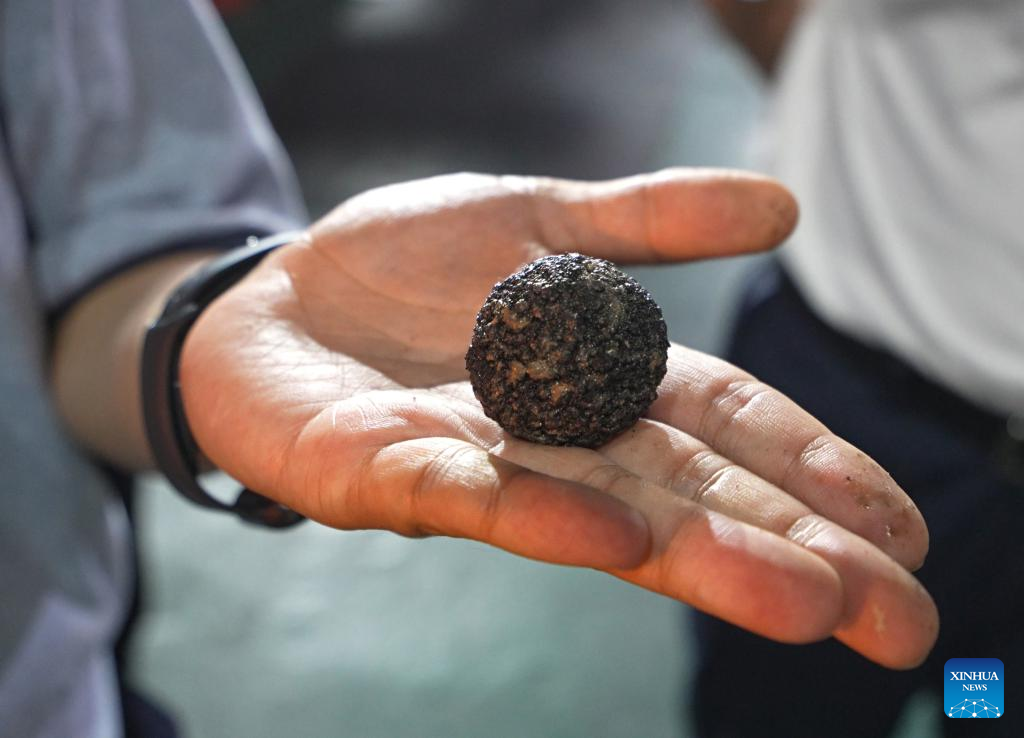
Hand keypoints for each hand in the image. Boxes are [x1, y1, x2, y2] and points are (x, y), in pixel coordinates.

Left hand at [180, 170, 936, 668]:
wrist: (271, 294)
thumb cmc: (404, 270)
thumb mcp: (539, 217)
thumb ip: (648, 221)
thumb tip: (782, 205)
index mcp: (598, 383)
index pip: (728, 429)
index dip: (813, 471)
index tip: (904, 530)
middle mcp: (552, 441)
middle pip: (685, 497)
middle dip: (793, 553)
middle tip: (896, 619)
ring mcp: (467, 465)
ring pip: (595, 515)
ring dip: (695, 556)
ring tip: (798, 600)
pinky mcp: (371, 471)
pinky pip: (457, 494)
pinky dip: (533, 515)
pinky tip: (606, 537)